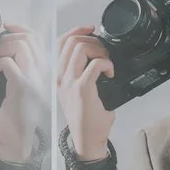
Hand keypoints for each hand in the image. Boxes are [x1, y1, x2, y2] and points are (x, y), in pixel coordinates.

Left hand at [0, 24, 43, 161]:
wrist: (18, 141)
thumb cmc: (15, 118)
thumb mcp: (17, 89)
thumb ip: (14, 70)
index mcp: (41, 71)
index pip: (37, 38)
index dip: (20, 27)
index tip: (5, 26)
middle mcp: (41, 73)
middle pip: (29, 37)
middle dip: (6, 37)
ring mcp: (33, 79)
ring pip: (21, 45)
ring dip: (1, 48)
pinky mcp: (22, 87)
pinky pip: (8, 62)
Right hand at [57, 26, 114, 161]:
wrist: (86, 140)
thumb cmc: (85, 118)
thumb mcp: (77, 91)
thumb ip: (82, 73)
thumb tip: (97, 54)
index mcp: (58, 75)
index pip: (60, 43)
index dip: (76, 30)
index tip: (91, 29)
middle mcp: (60, 77)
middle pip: (71, 41)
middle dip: (92, 40)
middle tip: (104, 52)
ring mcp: (69, 82)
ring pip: (81, 48)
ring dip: (99, 50)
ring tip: (107, 62)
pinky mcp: (82, 89)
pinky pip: (95, 65)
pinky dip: (106, 64)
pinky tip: (110, 73)